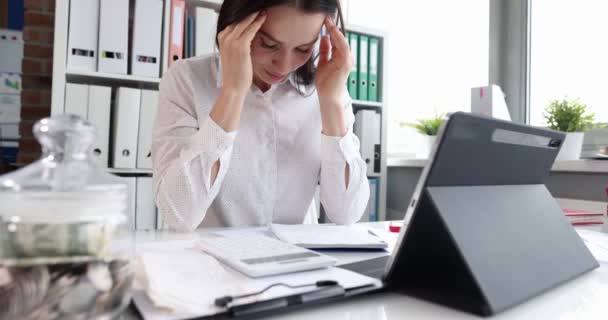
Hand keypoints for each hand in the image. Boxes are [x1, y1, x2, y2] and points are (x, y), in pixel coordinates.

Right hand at [217, 11, 266, 95]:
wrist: (233, 87)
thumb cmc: (236, 73)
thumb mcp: (234, 54)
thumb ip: (238, 43)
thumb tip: (248, 35)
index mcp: (221, 38)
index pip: (234, 21)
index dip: (245, 16)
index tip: (254, 11)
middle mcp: (224, 38)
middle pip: (239, 19)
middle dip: (250, 13)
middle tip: (260, 8)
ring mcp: (231, 41)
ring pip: (245, 22)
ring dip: (255, 15)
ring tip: (263, 10)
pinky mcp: (240, 46)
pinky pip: (251, 30)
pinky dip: (258, 22)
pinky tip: (263, 17)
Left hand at [315, 17, 351, 135]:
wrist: (328, 96)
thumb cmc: (326, 83)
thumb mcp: (323, 63)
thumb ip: (325, 51)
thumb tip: (324, 38)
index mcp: (341, 57)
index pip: (337, 40)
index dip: (331, 30)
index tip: (325, 21)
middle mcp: (346, 57)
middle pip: (341, 39)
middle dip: (333, 28)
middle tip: (326, 19)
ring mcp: (347, 60)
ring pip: (343, 41)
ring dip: (335, 32)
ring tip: (329, 23)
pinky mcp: (345, 63)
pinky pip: (343, 48)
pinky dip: (338, 40)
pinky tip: (332, 33)